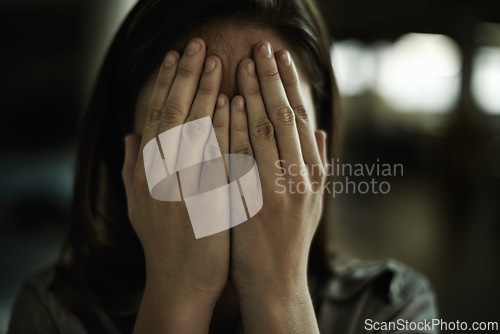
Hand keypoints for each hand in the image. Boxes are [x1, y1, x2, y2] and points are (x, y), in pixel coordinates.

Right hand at [122, 38, 229, 331]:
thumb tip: (130, 135)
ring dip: (206, 92)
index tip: (174, 57)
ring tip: (217, 62)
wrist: (180, 284)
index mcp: (145, 174)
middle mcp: (160, 177)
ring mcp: (183, 189)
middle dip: (185, 77)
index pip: (154, 118)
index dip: (164, 84)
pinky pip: (216, 157)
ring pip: (193, 130)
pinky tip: (232, 105)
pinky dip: (223, 128)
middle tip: (198, 46)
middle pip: (172, 116)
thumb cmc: (162, 244)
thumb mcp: (138, 206)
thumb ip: (132, 169)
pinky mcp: (207, 202)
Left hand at [229, 41, 326, 332]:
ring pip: (267, 130)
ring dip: (255, 94)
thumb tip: (321, 129)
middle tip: (261, 48)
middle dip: (274, 79)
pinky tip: (230, 103)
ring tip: (244, 63)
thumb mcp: (313, 202)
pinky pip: (244, 156)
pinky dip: (238, 127)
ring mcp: (278, 190)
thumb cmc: (291, 239)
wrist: (277, 282)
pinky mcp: (253, 202)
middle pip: (287, 117)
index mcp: (315, 174)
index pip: (303, 119)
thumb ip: (318, 164)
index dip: (292, 86)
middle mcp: (301, 178)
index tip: (281, 59)